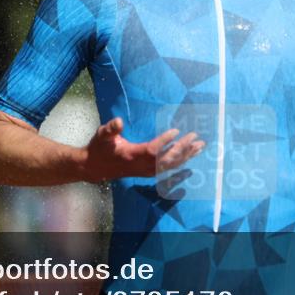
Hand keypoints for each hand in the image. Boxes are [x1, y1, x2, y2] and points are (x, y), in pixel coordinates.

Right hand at [80, 117, 204, 181]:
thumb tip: (118, 121)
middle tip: (195, 136)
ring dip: (186, 155)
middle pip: (166, 159)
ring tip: (200, 145)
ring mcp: (146, 171)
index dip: (165, 142)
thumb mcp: (102, 135)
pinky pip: (168, 168)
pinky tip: (191, 154)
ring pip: (170, 165)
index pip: (152, 150)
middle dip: (182, 149)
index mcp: (131, 155)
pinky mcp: (148, 172)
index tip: (177, 130)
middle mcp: (141, 166)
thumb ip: (110, 129)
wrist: (95, 168)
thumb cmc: (99, 148)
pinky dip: (181, 161)